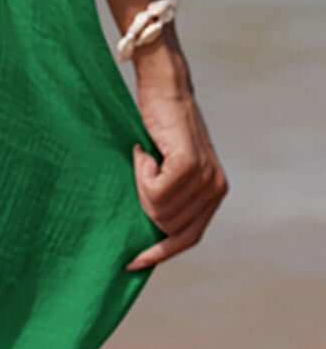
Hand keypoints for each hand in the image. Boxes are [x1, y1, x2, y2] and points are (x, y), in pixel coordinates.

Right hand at [125, 73, 229, 270]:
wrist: (164, 87)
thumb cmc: (157, 125)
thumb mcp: (168, 167)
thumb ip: (170, 196)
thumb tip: (149, 233)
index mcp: (214, 193)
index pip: (189, 238)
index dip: (160, 253)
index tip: (133, 261)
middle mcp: (216, 189)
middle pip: (168, 226)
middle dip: (143, 204)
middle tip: (139, 169)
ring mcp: (205, 177)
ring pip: (159, 209)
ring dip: (140, 183)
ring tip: (145, 156)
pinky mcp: (189, 165)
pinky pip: (154, 190)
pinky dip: (140, 172)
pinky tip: (144, 150)